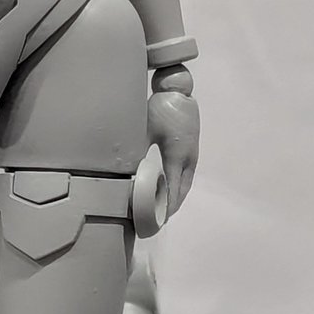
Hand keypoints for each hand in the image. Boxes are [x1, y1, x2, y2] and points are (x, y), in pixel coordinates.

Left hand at [148, 67, 198, 217]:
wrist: (176, 89)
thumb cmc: (159, 107)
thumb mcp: (143, 129)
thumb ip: (135, 148)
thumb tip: (124, 169)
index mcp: (177, 155)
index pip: (171, 189)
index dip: (162, 208)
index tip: (152, 221)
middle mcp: (187, 159)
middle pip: (179, 192)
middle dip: (168, 210)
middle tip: (153, 223)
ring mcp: (190, 155)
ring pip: (183, 185)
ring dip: (173, 200)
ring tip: (160, 214)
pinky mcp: (189, 151)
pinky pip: (183, 176)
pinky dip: (176, 189)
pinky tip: (166, 193)